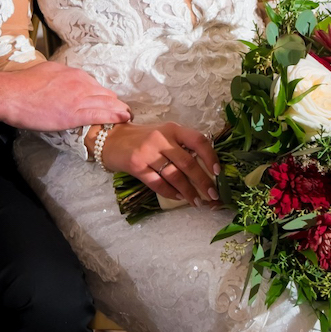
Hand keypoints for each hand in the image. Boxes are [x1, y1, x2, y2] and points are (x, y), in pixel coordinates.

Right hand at [0, 60, 132, 131]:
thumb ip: (62, 78)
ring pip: (107, 104)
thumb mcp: (48, 72)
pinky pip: (100, 115)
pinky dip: (114, 117)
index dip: (103, 96)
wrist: (12, 94)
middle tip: (121, 112)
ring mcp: (79, 98)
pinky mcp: (75, 114)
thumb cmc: (24, 84)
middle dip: (115, 104)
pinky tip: (123, 119)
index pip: (96, 86)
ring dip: (119, 111)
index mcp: (74, 74)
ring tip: (127, 117)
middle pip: (106, 94)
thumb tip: (65, 82)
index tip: (107, 103)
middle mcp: (80, 83)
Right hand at [97, 122, 219, 206]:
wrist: (112, 139)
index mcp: (172, 129)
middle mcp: (161, 138)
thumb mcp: (164, 134)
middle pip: (188, 162)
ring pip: (174, 175)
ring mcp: (147, 152)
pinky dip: (170, 193)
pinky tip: (178, 197)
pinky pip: (158, 183)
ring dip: (188, 191)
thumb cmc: (143, 138)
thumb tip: (207, 167)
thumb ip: (181, 145)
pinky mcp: (136, 166)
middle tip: (213, 194)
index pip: (197, 140)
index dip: (210, 156)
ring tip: (198, 202)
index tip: (218, 172)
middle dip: (203, 181)